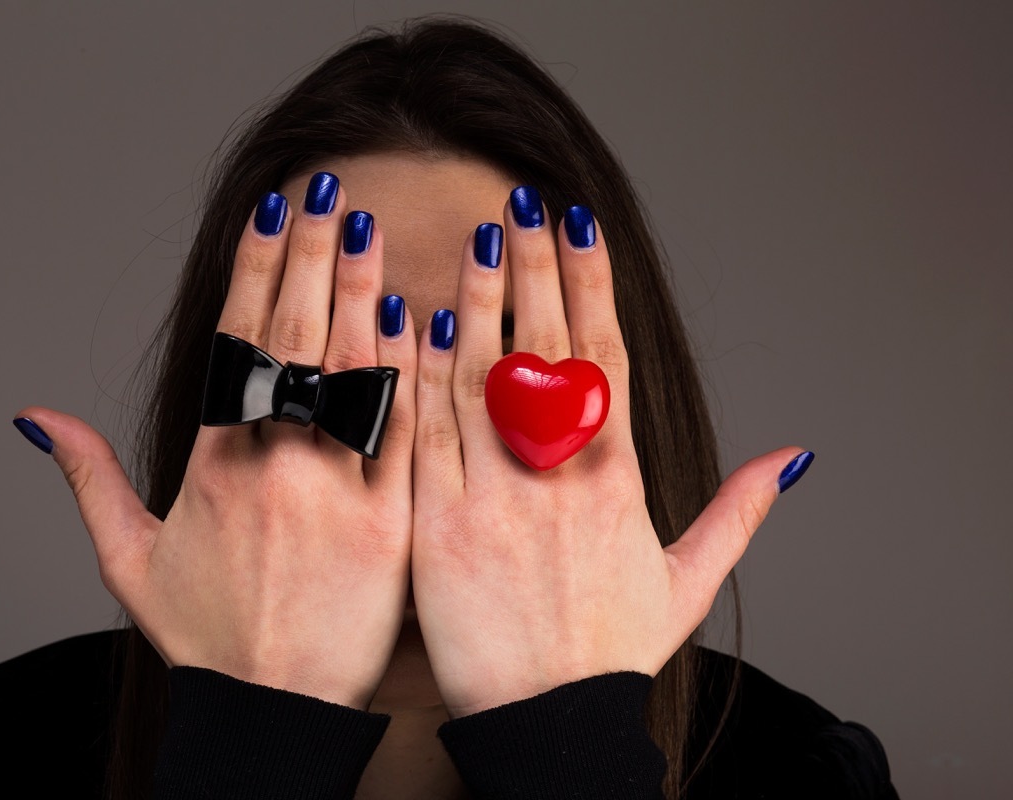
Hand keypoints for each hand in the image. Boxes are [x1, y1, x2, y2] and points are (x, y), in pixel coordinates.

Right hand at [16, 174, 417, 710]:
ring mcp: (332, 490)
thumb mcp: (127, 562)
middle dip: (307, 257)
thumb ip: (86, 480)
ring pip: (348, 372)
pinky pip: (402, 435)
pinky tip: (419, 320)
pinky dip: (410, 376)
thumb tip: (36, 417)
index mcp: (210, 465)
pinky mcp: (389, 523)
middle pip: (292, 339)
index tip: (270, 213)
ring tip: (366, 228)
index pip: (236, 343)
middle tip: (325, 191)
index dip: (253, 269)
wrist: (275, 713)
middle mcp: (269, 465)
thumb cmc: (208, 640)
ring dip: (357, 293)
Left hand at [410, 197, 807, 717]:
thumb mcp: (688, 582)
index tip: (578, 228)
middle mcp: (557, 476)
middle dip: (533, 271)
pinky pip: (424, 434)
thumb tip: (793, 458)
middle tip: (521, 206)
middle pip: (544, 350)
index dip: (590, 287)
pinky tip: (410, 324)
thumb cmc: (610, 653)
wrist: (547, 721)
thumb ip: (737, 513)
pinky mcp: (438, 525)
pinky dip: (417, 376)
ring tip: (471, 241)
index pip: (604, 358)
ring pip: (481, 379)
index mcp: (616, 479)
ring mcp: (494, 496)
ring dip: (476, 303)